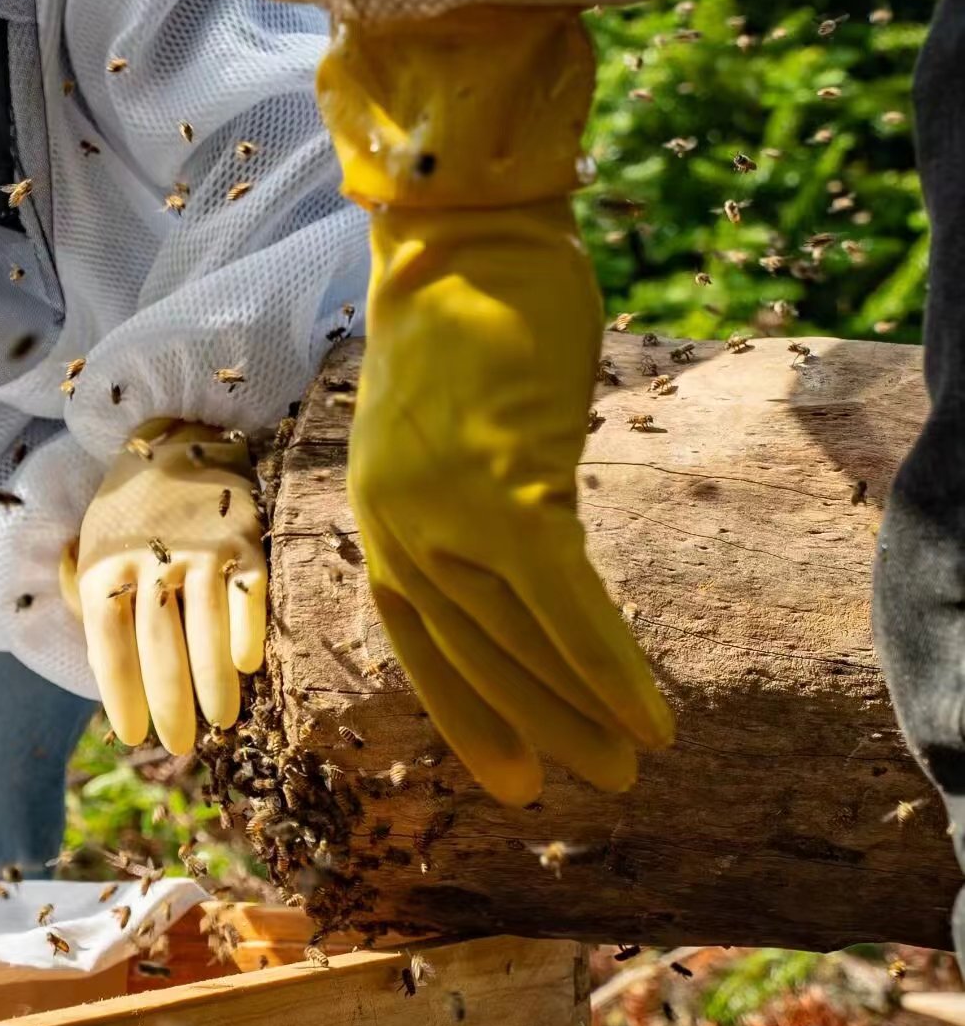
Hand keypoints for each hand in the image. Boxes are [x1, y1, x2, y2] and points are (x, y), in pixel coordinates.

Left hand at [60, 420, 264, 752]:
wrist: (176, 442)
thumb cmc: (132, 518)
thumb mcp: (97, 553)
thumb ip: (101, 610)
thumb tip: (109, 681)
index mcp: (104, 567)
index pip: (109, 644)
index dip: (121, 695)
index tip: (133, 735)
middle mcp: (150, 559)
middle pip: (158, 644)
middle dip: (168, 702)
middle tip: (178, 744)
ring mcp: (199, 549)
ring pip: (205, 626)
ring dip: (212, 682)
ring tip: (219, 721)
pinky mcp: (243, 540)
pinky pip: (247, 594)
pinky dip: (246, 632)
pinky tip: (246, 667)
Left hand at [321, 9, 673, 805]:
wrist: (460, 241)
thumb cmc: (465, 325)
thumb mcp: (452, 428)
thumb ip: (474, 497)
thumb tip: (530, 556)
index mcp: (376, 513)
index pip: (418, 637)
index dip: (466, 710)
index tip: (514, 774)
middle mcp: (395, 522)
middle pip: (470, 650)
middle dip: (534, 724)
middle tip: (593, 785)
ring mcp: (443, 507)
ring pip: (517, 636)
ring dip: (582, 706)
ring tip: (640, 759)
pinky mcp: (503, 486)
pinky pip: (561, 598)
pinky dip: (605, 660)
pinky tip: (649, 709)